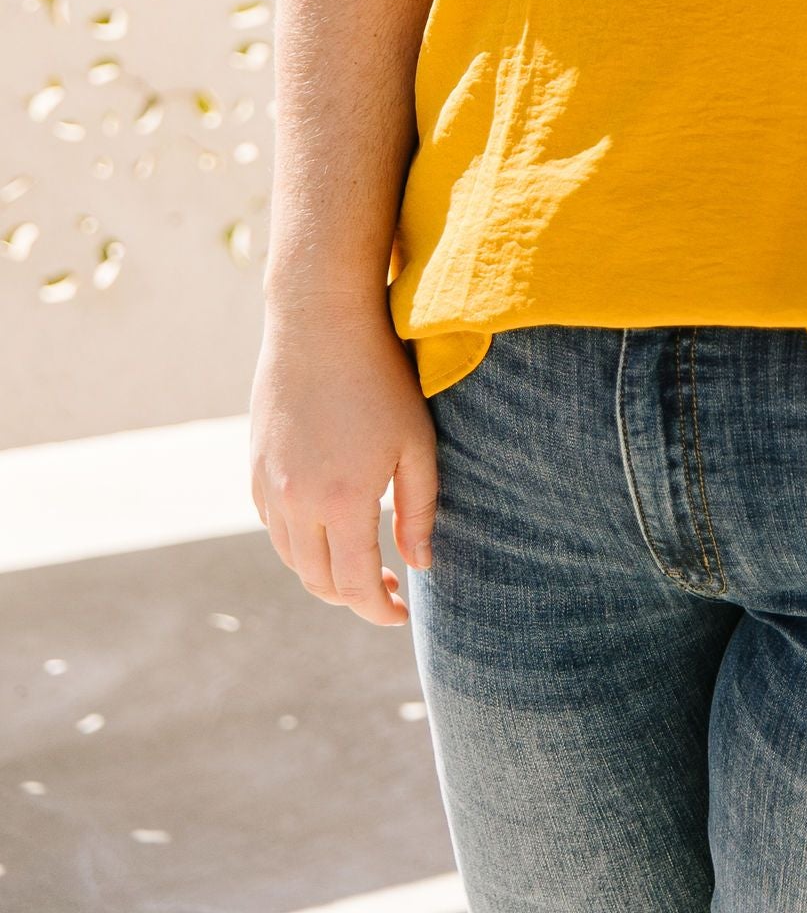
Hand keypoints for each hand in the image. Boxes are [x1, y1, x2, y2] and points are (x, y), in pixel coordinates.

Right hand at [250, 301, 438, 625]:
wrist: (320, 323)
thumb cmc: (381, 377)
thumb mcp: (416, 443)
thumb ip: (420, 510)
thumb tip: (421, 565)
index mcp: (343, 502)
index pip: (355, 587)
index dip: (379, 610)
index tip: (401, 612)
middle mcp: (297, 504)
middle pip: (319, 582)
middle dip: (353, 597)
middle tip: (387, 587)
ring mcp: (269, 486)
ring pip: (292, 558)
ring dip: (324, 573)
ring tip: (360, 559)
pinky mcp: (255, 468)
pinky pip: (273, 526)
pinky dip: (298, 542)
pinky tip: (327, 525)